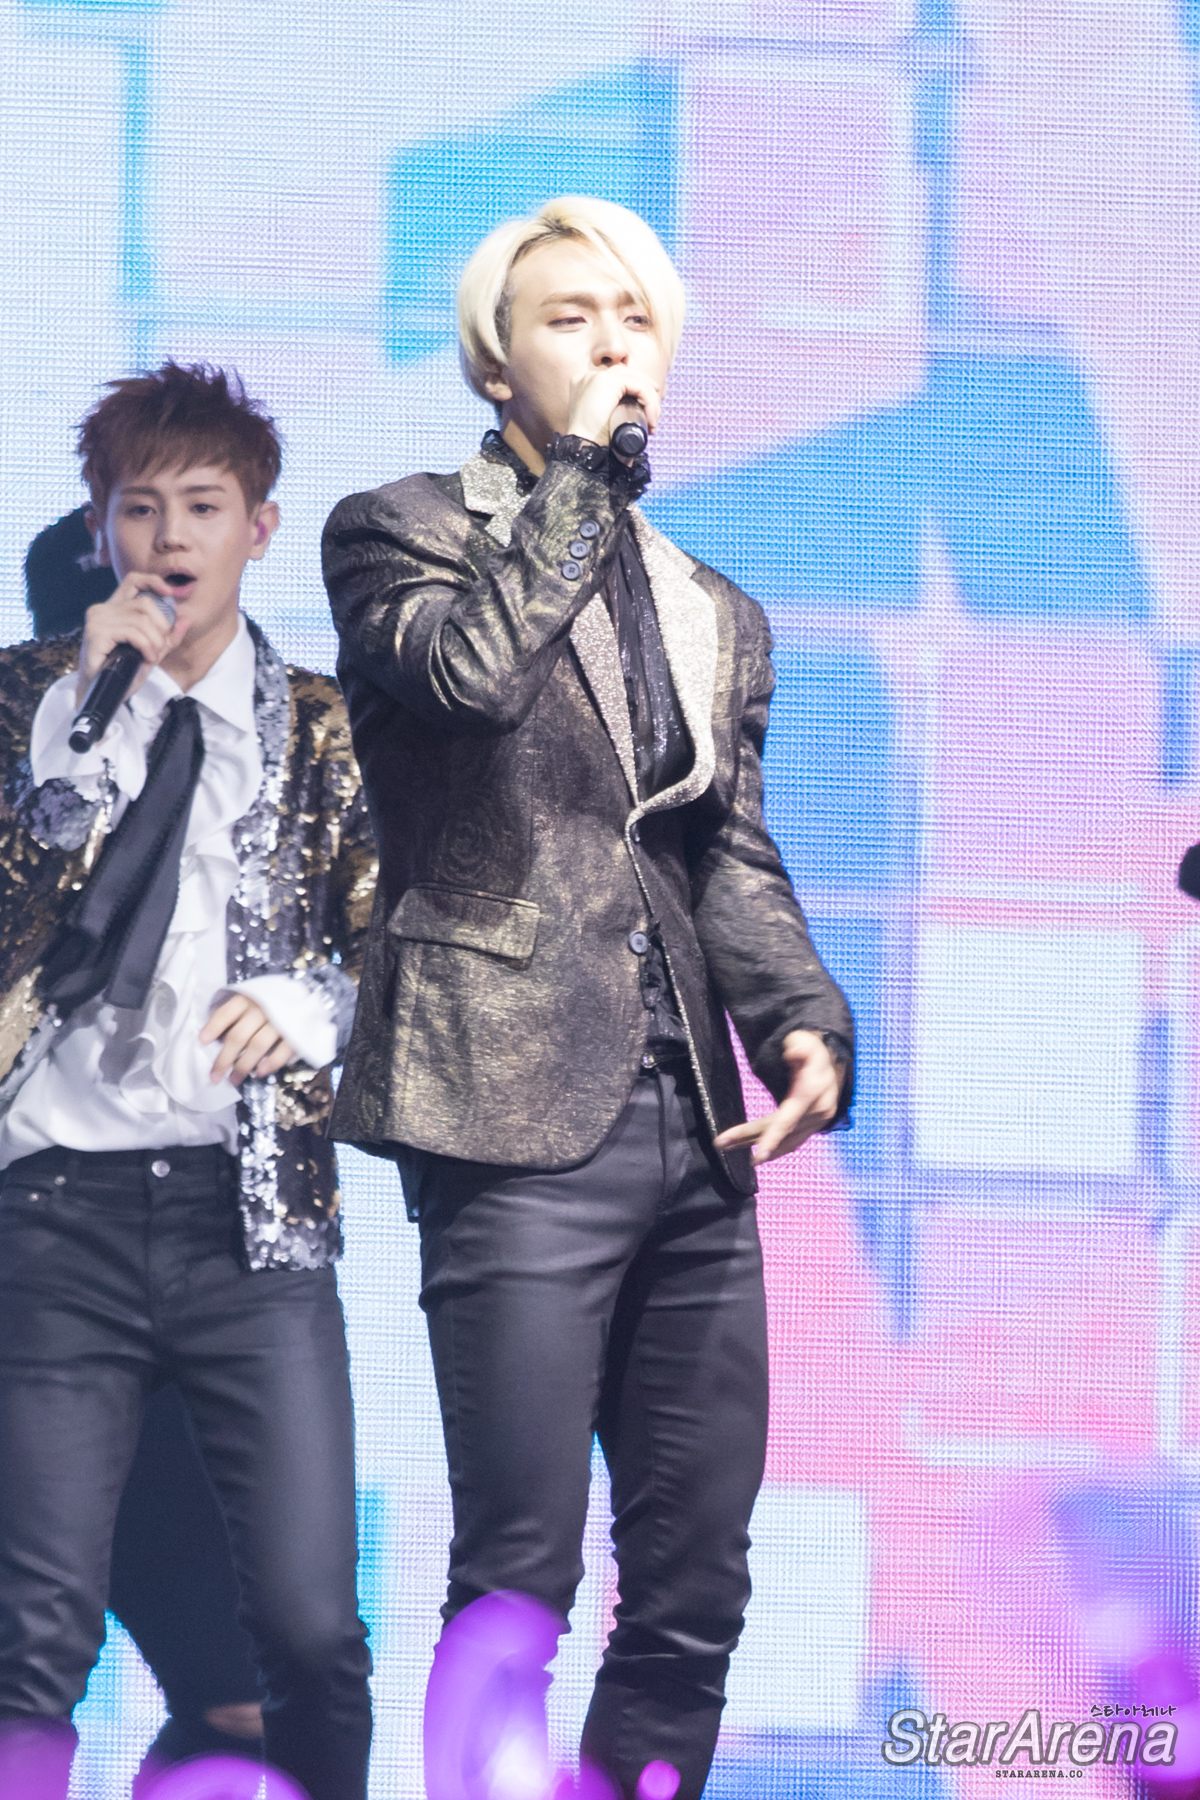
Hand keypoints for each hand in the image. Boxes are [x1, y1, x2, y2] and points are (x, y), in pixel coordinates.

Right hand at [75, 575, 187, 705]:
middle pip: (144, 603)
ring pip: (141, 619)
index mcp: (114, 608)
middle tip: (161, 646)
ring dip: (155, 641)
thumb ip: (167, 636)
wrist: (101, 692)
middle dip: (161, 626)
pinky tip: (147, 658)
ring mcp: (98, 620)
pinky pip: (133, 633)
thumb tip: (186, 619)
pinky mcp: (97, 633)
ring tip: (153, 656)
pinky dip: (146, 646)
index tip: (169, 593)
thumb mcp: (150, 651)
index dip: (152, 581)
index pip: (133, 581)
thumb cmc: (122, 671)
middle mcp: (103, 609)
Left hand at [200, 995, 294, 1085]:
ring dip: (243, 1066)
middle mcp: (262, 1009)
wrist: (309, 994)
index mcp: (248, 999)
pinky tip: (260, 1072)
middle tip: (214, 1076)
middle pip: (238, 1036)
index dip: (213, 1027)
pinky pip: (282, 1051)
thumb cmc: (272, 1003)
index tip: (202, 1041)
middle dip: (224, 1059)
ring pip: (257, 1046)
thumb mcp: (252, 1000)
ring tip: (234, 1080)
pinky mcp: (297, 1033)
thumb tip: (218, 1040)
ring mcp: (280, 1021)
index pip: (226, 1013)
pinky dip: (271, 1063)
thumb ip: (236, 1016)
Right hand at [565, 364, 661, 449]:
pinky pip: (638, 386)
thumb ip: (611, 412)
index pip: (617, 377)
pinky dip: (649, 401)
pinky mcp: (606, 381)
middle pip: (627, 374)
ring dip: (650, 400)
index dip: (636, 387)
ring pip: (635, 380)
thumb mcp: (603, 421)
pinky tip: (651, 417)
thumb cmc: (593, 442)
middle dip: (646, 391)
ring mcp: (597, 377)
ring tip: (654, 421)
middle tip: (656, 412)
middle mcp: (588, 376)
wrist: (584, 448)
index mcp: (584, 384)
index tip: (649, 405)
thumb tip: (635, 416)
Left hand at [713, 1030, 842, 1164]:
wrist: (832, 1062)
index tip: (757, 1154)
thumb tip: (793, 1053)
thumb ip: (799, 1046)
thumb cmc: (813, 1051)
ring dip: (761, 1148)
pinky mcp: (812, 1127)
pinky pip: (793, 1142)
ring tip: (730, 1148)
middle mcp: (816, 1113)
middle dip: (750, 1138)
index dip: (772, 1137)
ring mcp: (816, 1122)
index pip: (788, 1120)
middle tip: (721, 1144)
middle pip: (780, 1131)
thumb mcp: (806, 1041)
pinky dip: (776, 1149)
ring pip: (786, 1141)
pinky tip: (759, 1153)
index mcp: (812, 1095)